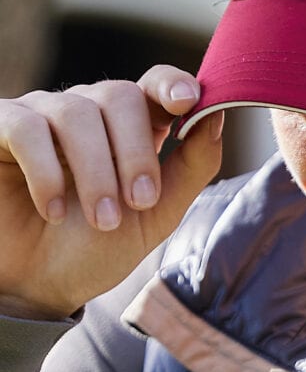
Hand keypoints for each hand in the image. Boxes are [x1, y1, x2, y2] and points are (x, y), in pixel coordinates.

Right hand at [0, 66, 222, 317]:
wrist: (36, 288)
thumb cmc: (96, 248)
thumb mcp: (157, 214)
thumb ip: (193, 165)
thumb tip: (218, 115)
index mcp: (130, 125)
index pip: (153, 83)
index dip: (171, 84)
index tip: (186, 102)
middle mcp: (86, 109)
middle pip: (120, 95)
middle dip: (136, 152)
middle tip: (139, 202)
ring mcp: (41, 115)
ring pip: (76, 112)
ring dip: (95, 171)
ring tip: (102, 219)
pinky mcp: (0, 127)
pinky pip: (27, 128)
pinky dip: (47, 171)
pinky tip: (54, 209)